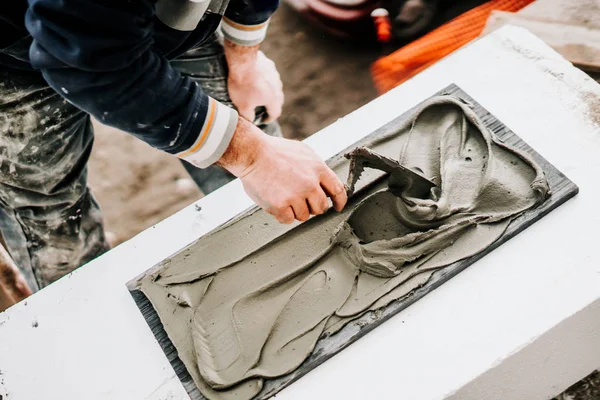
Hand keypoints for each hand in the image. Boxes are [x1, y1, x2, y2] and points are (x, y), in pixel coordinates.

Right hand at [217, 119, 346, 223]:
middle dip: (313, 207)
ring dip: (295, 210)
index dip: (340, 201)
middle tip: (301, 201)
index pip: (338, 190)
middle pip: (321, 207)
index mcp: (317, 168)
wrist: (252, 153)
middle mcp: (310, 183)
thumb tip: (325, 181)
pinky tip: (276, 202)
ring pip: (304, 216)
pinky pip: (288, 220)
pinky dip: (282, 215)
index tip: (338, 206)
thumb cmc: (274, 151)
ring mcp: (295, 195)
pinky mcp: (281, 205)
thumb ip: (316, 167)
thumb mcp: (302, 151)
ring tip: (284, 196)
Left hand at [225, 40, 283, 122]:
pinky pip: (269, 75)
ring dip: (269, 91)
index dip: (269, 118)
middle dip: (271, 106)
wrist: (242, 62)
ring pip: (274, 86)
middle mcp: (278, 87)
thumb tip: (251, 121)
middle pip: (277, 100)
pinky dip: (265, 79)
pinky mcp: (269, 65)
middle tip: (263, 108)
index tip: (263, 120)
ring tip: (259, 92)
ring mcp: (275, 75)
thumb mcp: (243, 106)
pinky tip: (256, 78)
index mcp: (273, 99)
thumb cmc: (243, 85)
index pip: (275, 113)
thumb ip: (249, 116)